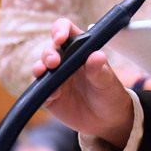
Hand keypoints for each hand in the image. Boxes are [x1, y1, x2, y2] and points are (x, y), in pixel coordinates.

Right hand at [33, 18, 134, 149]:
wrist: (106, 120)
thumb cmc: (109, 94)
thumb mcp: (108, 82)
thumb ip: (100, 70)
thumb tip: (96, 56)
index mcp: (81, 49)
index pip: (67, 30)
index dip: (60, 29)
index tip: (60, 37)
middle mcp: (65, 60)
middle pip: (50, 49)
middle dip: (49, 53)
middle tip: (54, 62)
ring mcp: (56, 77)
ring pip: (41, 67)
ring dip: (40, 67)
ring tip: (45, 72)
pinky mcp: (50, 95)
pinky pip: (41, 90)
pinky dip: (43, 90)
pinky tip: (53, 95)